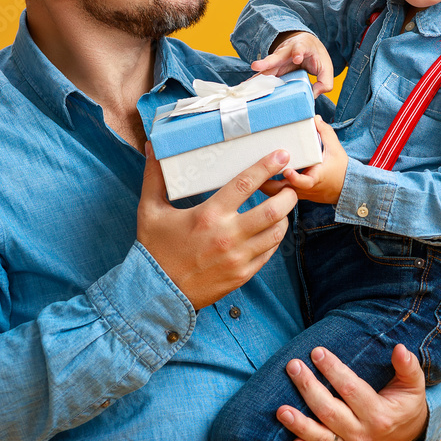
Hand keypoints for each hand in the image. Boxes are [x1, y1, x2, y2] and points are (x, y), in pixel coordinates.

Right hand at [137, 144, 298, 310]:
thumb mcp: (150, 210)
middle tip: (289, 186)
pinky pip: (269, 253)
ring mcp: (238, 258)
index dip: (267, 167)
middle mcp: (228, 236)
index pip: (245, 184)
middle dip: (287, 195)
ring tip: (282, 207)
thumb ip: (154, 177)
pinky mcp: (242, 275)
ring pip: (276, 233)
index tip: (281, 155)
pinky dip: (274, 239)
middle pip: (273, 210)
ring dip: (284, 217)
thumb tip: (151, 147)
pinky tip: (270, 230)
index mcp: (208, 215)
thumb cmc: (154, 249)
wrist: (157, 293)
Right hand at [251, 31, 333, 96]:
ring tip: (246, 83)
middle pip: (276, 56)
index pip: (300, 48)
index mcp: (303, 47)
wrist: (306, 44)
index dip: (298, 53)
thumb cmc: (316, 56)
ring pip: (267, 66)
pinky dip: (256, 81)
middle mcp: (287, 51)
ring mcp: (278, 59)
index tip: (296, 58)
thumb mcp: (326, 68)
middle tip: (255, 66)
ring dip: (257, 75)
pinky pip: (264, 74)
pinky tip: (246, 87)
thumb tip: (313, 95)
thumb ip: (325, 82)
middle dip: (266, 62)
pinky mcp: (273, 67)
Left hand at [260, 116, 347, 204]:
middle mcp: (305, 188)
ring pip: (277, 194)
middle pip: (282, 192)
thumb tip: (314, 118)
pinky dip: (269, 185)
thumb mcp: (335, 148)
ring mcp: (298, 194)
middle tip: (254, 170)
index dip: (295, 178)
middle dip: (267, 183)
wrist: (345, 188)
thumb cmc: (339, 168)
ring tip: (250, 170)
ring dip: (264, 184)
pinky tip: (257, 174)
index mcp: (316, 178)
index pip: (305, 182)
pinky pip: (278, 193)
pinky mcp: (294, 195)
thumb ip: (324, 132)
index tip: (287, 171)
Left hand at [275, 344, 427, 440]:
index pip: (351, 390)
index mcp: (380, 415)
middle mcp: (363, 433)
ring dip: (299, 424)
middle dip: (308, 388)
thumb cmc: (406, 403)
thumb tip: (400, 349)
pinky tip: (291, 440)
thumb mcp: (414, 384)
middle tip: (293, 366)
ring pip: (321, 438)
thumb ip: (408, 367)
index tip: (317, 352)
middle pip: (330, 411)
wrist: (409, 434)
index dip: (333, 370)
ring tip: (280, 409)